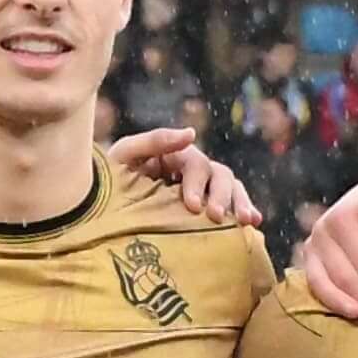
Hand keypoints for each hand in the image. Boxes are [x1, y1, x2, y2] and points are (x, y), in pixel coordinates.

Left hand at [109, 124, 260, 229]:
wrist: (103, 204)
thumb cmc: (112, 177)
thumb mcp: (125, 154)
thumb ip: (153, 140)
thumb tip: (191, 134)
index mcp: (176, 155)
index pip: (196, 165)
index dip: (197, 184)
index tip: (193, 206)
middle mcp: (194, 170)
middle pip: (220, 175)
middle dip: (222, 196)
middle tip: (216, 217)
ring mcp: (203, 188)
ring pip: (231, 188)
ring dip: (240, 202)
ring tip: (245, 222)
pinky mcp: (206, 208)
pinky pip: (232, 206)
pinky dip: (246, 211)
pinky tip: (254, 224)